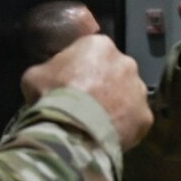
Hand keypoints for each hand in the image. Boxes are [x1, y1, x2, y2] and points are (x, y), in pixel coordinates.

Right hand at [23, 34, 151, 148]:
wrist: (72, 130)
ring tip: (97, 122)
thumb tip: (51, 78)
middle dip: (104, 84)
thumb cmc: (52, 96)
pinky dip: (124, 127)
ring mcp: (139, 90)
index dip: (81, 68)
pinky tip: (107, 135)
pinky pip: (134, 120)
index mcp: (100, 45)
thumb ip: (48, 70)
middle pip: (115, 72)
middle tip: (87, 103)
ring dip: (117, 105)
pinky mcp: (145, 117)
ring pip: (128, 96)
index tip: (71, 83)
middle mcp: (126, 62)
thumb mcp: (35, 76)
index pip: (92, 52)